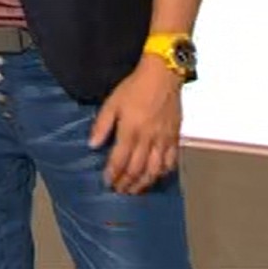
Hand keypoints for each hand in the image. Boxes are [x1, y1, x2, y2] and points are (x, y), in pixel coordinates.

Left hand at [88, 56, 183, 193]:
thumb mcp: (112, 103)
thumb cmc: (133, 88)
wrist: (162, 76)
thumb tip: (92, 145)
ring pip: (155, 170)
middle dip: (127, 183)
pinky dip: (163, 173)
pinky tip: (156, 177)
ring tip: (135, 190)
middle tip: (120, 191)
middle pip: (137, 169)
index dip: (113, 174)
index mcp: (130, 130)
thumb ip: (102, 125)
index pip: (120, 160)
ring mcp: (164, 140)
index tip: (107, 183)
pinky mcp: (175, 138)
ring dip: (144, 183)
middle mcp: (148, 139)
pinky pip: (171, 162)